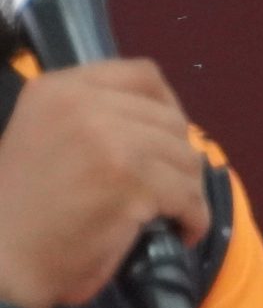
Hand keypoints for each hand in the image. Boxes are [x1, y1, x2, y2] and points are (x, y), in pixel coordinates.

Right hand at [0, 60, 209, 307]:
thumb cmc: (21, 210)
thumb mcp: (44, 136)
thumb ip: (93, 117)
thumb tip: (163, 120)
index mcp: (59, 90)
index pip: (143, 76)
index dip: (168, 106)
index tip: (169, 136)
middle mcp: (84, 105)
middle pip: (170, 119)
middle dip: (179, 156)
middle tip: (173, 187)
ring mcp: (110, 141)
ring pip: (185, 157)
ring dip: (188, 189)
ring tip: (174, 212)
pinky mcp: (131, 181)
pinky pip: (187, 196)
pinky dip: (195, 217)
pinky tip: (184, 231)